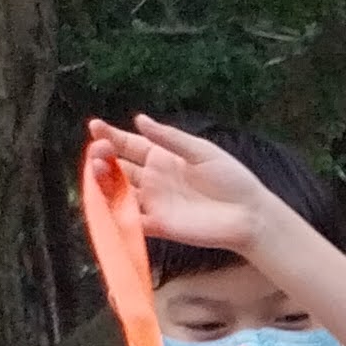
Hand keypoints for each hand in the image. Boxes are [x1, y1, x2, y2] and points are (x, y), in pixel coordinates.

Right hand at [91, 114, 271, 257]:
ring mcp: (153, 203)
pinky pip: (130, 221)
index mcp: (161, 158)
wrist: (250, 215)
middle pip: (116, 167)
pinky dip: (116, 213)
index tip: (95, 126)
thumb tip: (140, 119)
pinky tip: (105, 201)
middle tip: (99, 149)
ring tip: (97, 168)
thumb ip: (171, 139)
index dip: (110, 135)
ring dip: (102, 181)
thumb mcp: (201, 152)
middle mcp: (152, 180)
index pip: (128, 144)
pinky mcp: (159, 225)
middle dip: (102, 157)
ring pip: (117, 192)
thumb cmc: (232, 180)